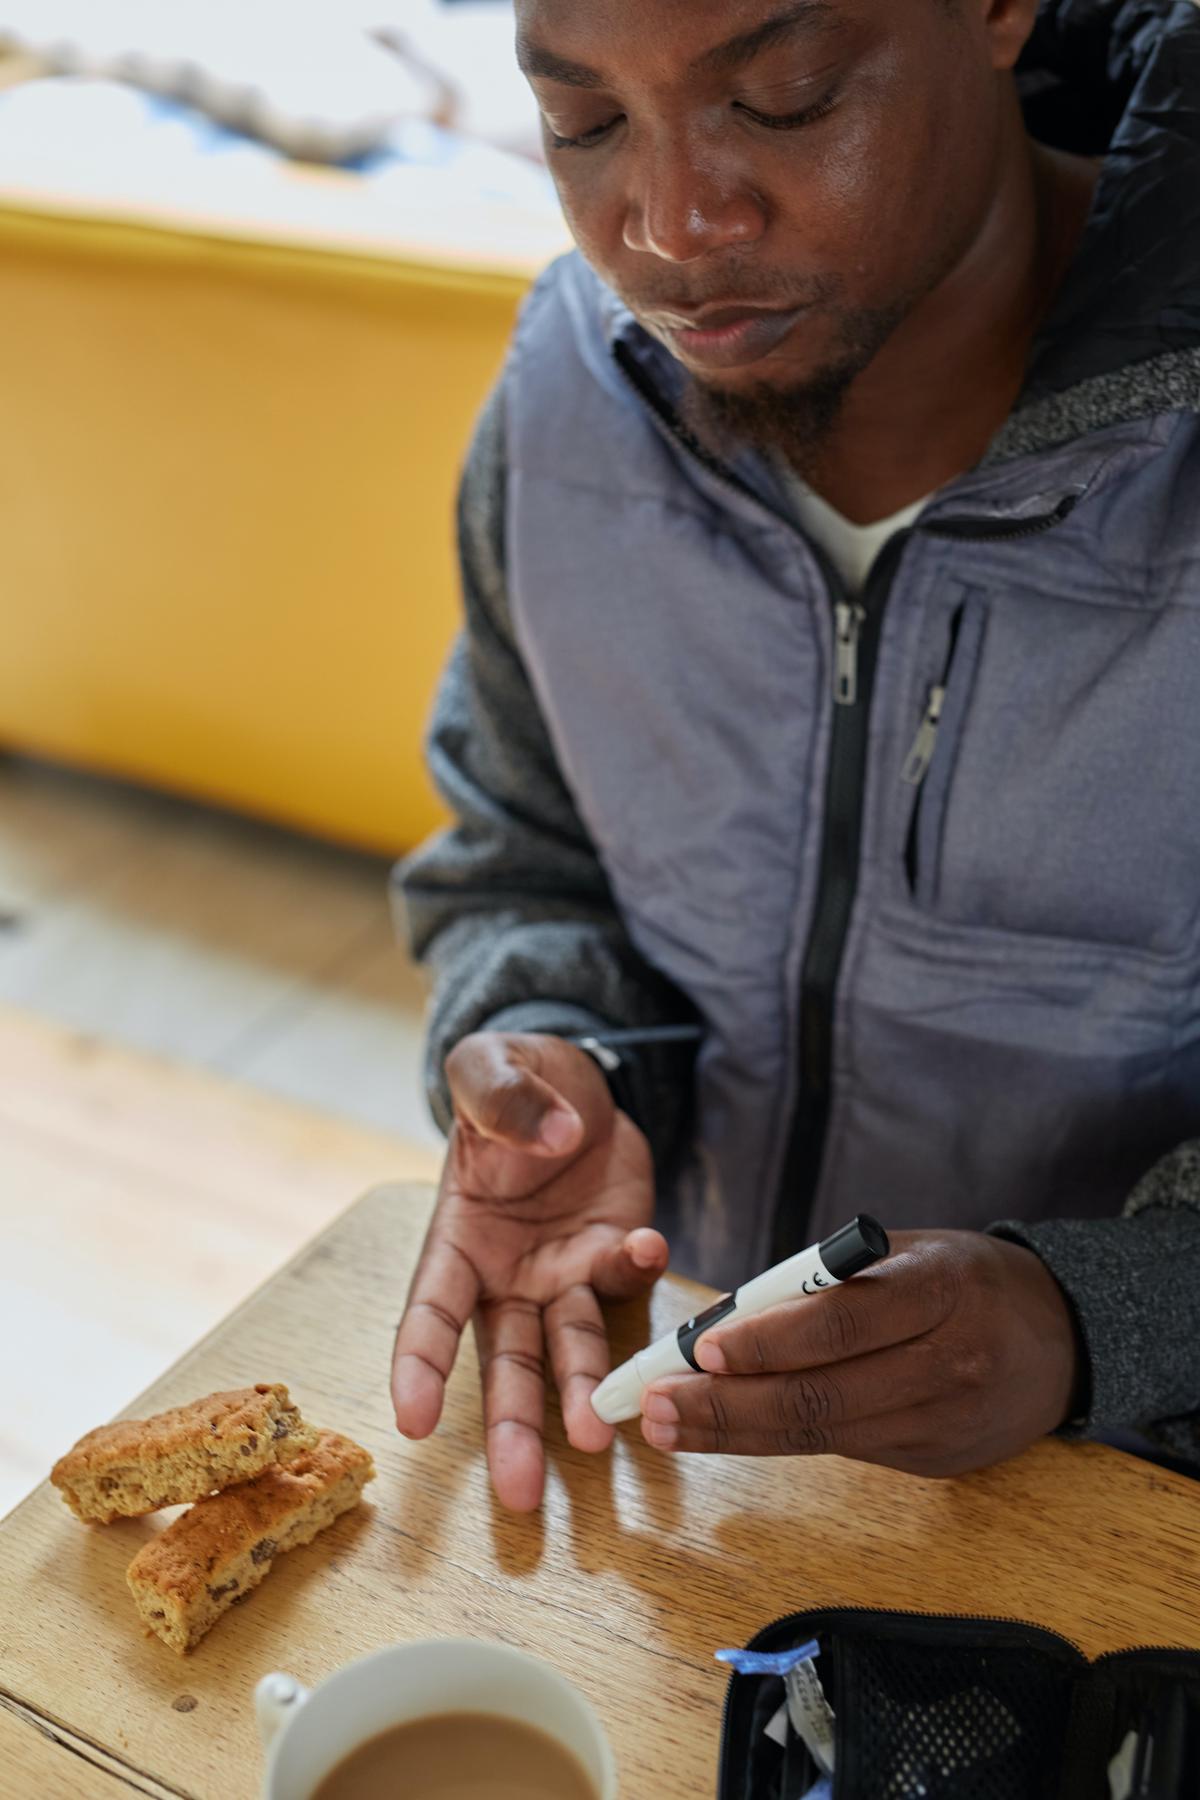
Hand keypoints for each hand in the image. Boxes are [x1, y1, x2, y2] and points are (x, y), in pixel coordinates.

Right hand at [391, 1031, 663, 1511]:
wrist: (578, 1082)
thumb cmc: (512, 1080)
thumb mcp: (488, 1066)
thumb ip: (502, 1096)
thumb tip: (549, 1137)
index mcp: (457, 1240)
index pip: (429, 1312)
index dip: (418, 1366)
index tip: (410, 1422)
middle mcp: (507, 1276)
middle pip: (504, 1362)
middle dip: (510, 1427)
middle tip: (520, 1493)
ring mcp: (565, 1274)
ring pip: (571, 1347)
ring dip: (584, 1391)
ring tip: (600, 1436)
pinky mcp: (615, 1258)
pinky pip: (629, 1283)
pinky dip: (638, 1273)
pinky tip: (648, 1250)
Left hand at [640, 1231, 1082, 1476]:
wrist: (1063, 1337)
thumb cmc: (965, 1279)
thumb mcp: (910, 1252)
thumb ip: (832, 1280)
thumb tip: (733, 1319)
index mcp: (941, 1289)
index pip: (842, 1323)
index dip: (768, 1341)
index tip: (702, 1350)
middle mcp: (948, 1362)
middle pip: (822, 1397)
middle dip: (727, 1407)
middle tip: (657, 1407)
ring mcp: (943, 1422)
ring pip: (823, 1436)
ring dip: (736, 1433)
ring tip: (670, 1427)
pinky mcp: (935, 1461)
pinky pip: (845, 1448)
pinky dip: (780, 1440)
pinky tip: (729, 1429)